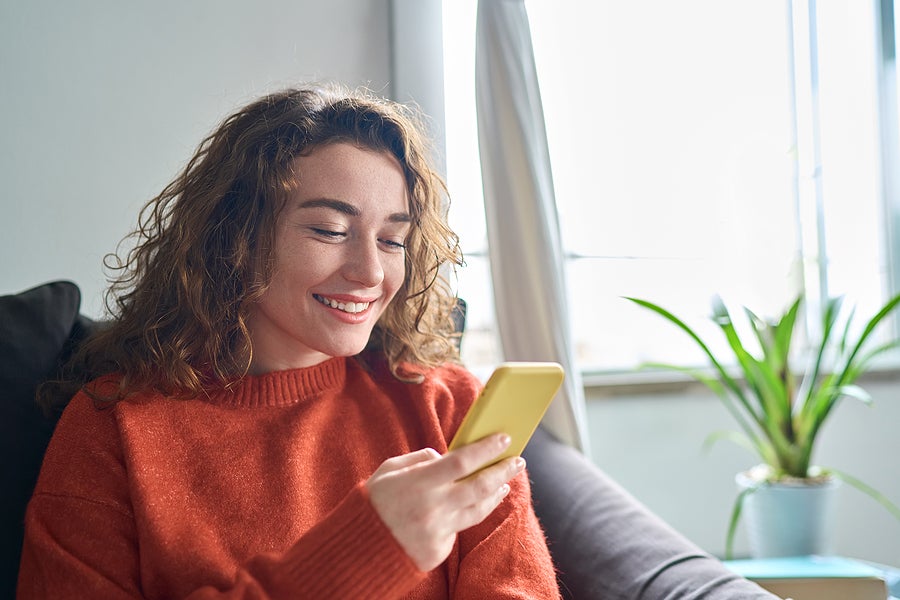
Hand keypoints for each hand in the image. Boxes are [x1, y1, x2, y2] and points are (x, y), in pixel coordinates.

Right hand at [366, 433, 525, 571]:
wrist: (357, 550)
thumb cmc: (373, 503)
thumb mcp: (389, 471)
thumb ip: (420, 460)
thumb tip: (445, 456)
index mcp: (418, 483)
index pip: (462, 462)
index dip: (486, 449)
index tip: (503, 438)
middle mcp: (432, 508)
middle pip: (480, 486)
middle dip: (503, 470)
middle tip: (517, 460)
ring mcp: (438, 532)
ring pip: (478, 510)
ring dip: (495, 494)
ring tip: (504, 483)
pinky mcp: (439, 551)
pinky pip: (459, 529)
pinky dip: (466, 515)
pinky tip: (473, 505)